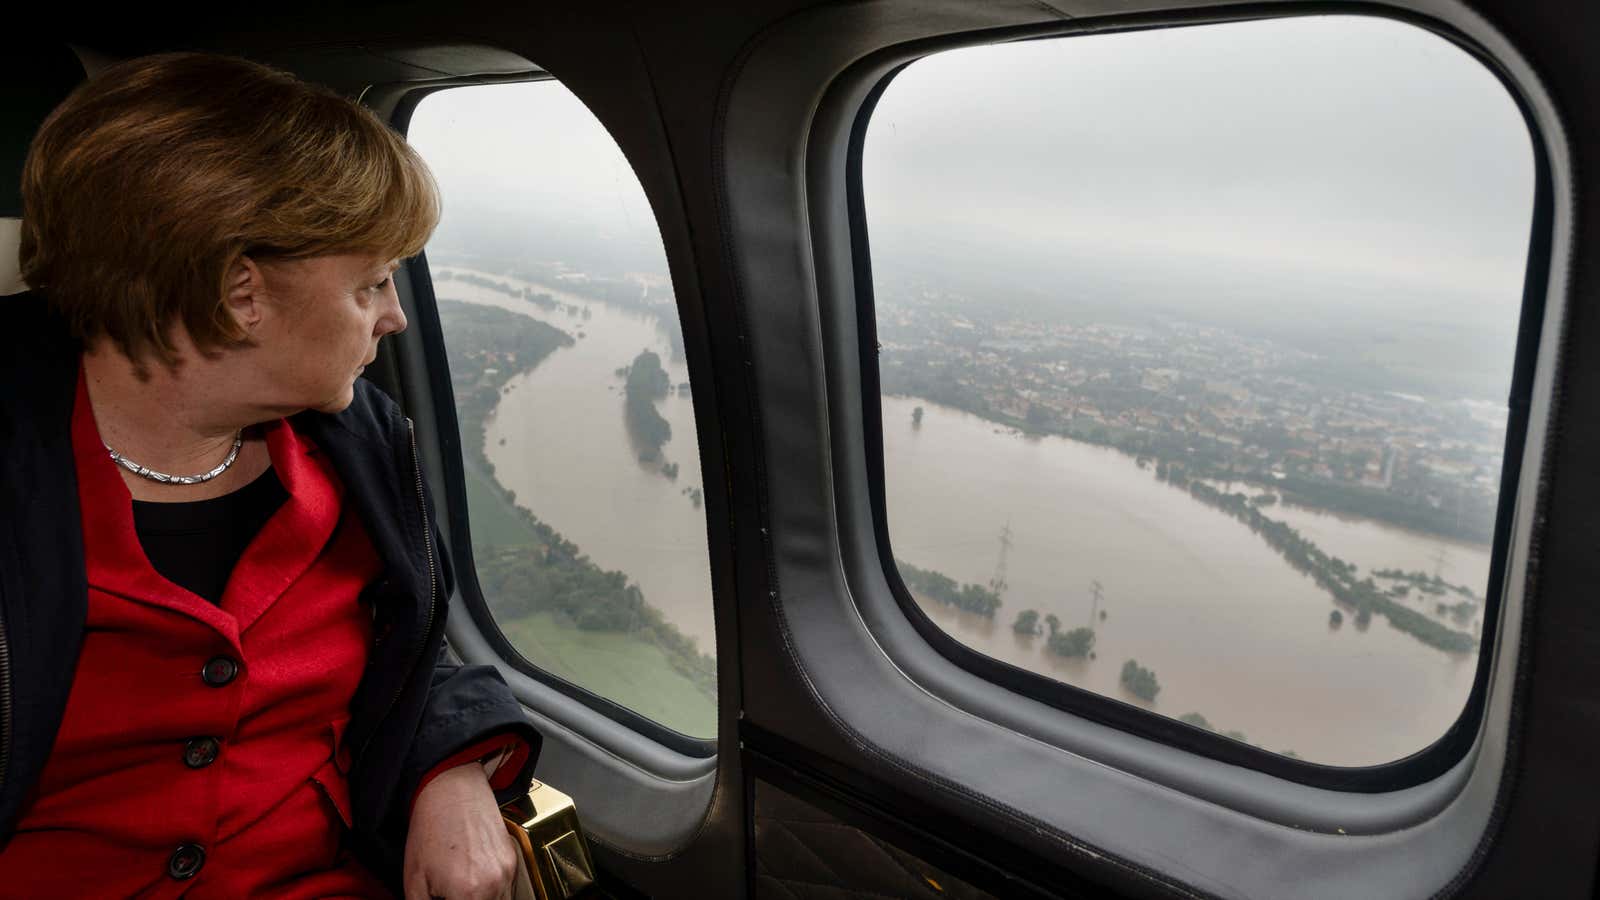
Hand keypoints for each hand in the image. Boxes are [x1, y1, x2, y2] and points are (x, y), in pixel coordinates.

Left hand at [404, 762, 519, 899]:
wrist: (451, 791)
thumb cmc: (431, 830)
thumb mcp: (415, 880)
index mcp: (469, 894)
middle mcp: (495, 885)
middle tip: (450, 895)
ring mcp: (507, 872)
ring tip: (462, 889)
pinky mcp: (512, 861)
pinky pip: (507, 889)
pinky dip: (492, 893)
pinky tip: (473, 881)